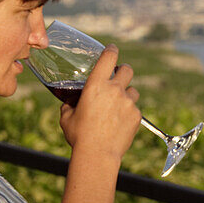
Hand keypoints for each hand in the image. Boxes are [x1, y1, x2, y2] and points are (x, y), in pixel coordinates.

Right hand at [59, 45, 140, 161]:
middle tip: (118, 77)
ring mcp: (128, 102)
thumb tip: (69, 103)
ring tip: (118, 105)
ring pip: (133, 91)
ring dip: (127, 94)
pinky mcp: (136, 116)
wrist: (97, 154)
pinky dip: (129, 113)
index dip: (112, 50)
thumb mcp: (67, 117)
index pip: (109, 57)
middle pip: (127, 69)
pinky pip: (135, 109)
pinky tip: (120, 123)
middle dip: (123, 70)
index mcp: (96, 85)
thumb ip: (69, 105)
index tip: (113, 49)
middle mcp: (114, 90)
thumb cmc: (79, 135)